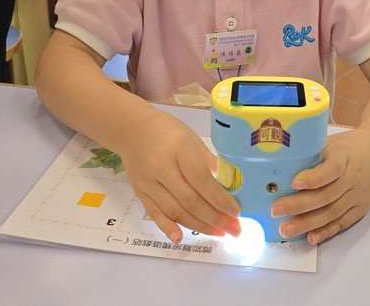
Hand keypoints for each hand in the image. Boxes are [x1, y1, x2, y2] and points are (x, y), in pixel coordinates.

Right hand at [117, 110, 240, 243]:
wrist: (133, 130)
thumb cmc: (168, 131)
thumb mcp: (192, 139)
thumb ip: (209, 161)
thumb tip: (230, 183)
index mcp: (179, 150)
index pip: (202, 180)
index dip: (220, 199)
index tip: (236, 211)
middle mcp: (162, 168)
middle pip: (190, 200)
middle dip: (215, 218)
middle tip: (234, 229)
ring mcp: (149, 183)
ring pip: (175, 210)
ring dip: (199, 226)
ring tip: (219, 233)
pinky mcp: (140, 192)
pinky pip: (155, 213)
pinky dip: (168, 228)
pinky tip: (180, 238)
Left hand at [271, 129, 369, 244]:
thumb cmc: (347, 146)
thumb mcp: (331, 142)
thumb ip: (312, 155)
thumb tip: (279, 168)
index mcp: (344, 156)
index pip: (331, 169)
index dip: (313, 178)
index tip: (293, 183)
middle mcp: (353, 177)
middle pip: (327, 195)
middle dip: (300, 205)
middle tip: (276, 211)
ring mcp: (359, 195)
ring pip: (332, 212)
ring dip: (308, 223)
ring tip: (286, 229)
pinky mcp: (361, 208)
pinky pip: (342, 223)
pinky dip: (326, 231)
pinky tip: (310, 237)